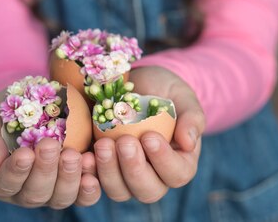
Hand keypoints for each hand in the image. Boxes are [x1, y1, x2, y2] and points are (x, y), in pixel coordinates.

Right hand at [0, 89, 100, 208]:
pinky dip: (90, 187)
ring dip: (69, 178)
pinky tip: (92, 165)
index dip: (15, 172)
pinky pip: (85, 196)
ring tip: (74, 155)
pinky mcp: (76, 187)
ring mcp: (51, 192)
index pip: (4, 184)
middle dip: (44, 171)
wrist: (37, 105)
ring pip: (60, 198)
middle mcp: (24, 192)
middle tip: (51, 146)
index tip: (25, 153)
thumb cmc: (7, 112)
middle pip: (34, 194)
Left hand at [93, 66, 205, 202]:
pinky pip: (95, 184)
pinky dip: (89, 173)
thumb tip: (188, 143)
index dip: (163, 160)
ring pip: (120, 191)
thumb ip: (192, 117)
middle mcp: (155, 176)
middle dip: (134, 169)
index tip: (149, 136)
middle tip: (124, 142)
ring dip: (109, 171)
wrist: (136, 85)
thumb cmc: (165, 91)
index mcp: (180, 162)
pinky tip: (85, 156)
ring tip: (103, 144)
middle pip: (148, 190)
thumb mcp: (182, 96)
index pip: (177, 174)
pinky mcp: (104, 171)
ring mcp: (127, 176)